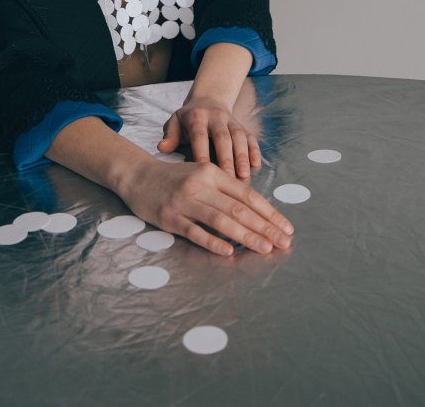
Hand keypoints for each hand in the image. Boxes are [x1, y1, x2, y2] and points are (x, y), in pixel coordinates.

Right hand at [121, 157, 293, 257]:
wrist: (138, 176)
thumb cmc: (175, 178)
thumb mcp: (202, 174)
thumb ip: (225, 190)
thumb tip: (257, 212)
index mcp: (212, 172)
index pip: (246, 194)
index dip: (268, 212)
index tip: (286, 227)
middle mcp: (200, 184)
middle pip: (238, 208)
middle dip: (264, 227)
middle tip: (283, 243)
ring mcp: (184, 201)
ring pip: (221, 219)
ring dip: (246, 236)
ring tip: (265, 248)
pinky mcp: (170, 217)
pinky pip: (195, 232)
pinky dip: (213, 242)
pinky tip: (229, 252)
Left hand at [157, 95, 261, 178]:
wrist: (208, 100)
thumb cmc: (189, 118)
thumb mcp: (175, 122)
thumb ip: (170, 135)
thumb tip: (162, 148)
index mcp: (196, 117)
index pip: (199, 136)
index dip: (202, 153)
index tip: (204, 173)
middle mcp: (216, 117)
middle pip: (223, 137)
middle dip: (227, 158)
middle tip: (228, 180)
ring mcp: (231, 120)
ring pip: (239, 137)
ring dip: (243, 156)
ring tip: (244, 176)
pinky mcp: (243, 125)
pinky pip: (251, 137)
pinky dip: (254, 150)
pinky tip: (256, 165)